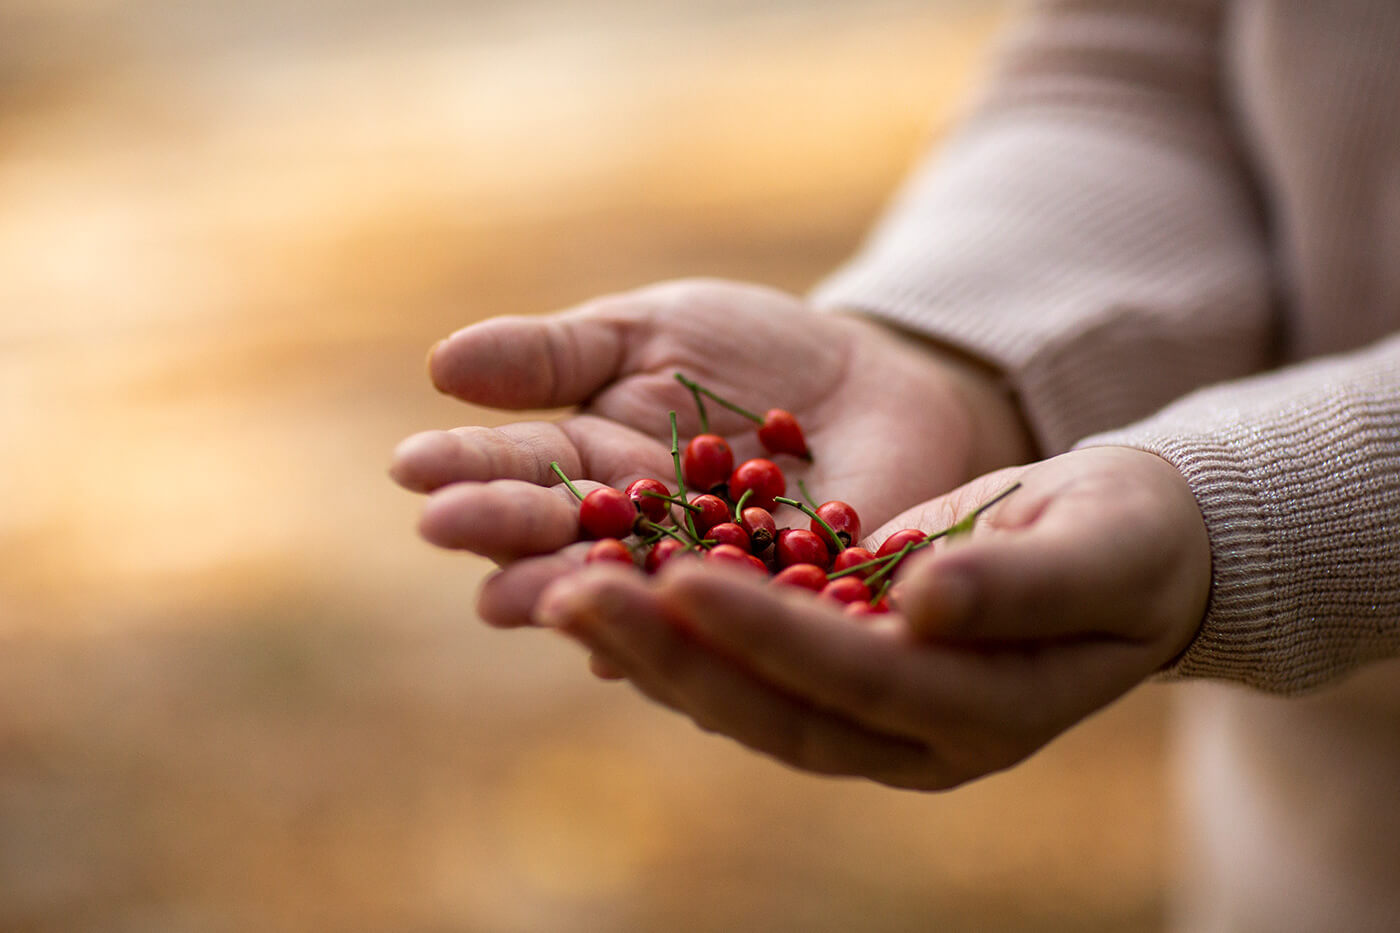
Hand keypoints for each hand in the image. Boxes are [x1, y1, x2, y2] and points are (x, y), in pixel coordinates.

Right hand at [390, 279, 1032, 624]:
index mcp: (592, 468)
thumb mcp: (648, 331)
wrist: (878, 381)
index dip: (467, 469)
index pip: (521, 470)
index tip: (410, 464)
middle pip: (562, 539)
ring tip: (521, 591)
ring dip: (579, 593)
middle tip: (442, 527)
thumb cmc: (752, 354)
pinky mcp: (781, 611)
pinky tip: (634, 651)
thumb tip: (441, 364)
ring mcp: (703, 582)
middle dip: (504, 533)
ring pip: (636, 594)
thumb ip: (555, 353)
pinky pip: (736, 624)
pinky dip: (691, 633)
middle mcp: (634, 539)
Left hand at [531, 446, 1209, 789]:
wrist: (1123, 547)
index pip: (858, 679)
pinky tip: (604, 577)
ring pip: (741, 692)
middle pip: (773, 706)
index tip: (678, 576)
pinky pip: (743, 657)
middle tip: (568, 590)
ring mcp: (866, 710)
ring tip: (559, 586)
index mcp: (979, 713)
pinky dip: (673, 625)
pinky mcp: (835, 667)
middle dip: (670, 652)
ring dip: (647, 645)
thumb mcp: (1100, 549)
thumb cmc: (1131, 542)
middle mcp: (907, 733)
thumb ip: (1020, 585)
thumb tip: (921, 603)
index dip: (768, 634)